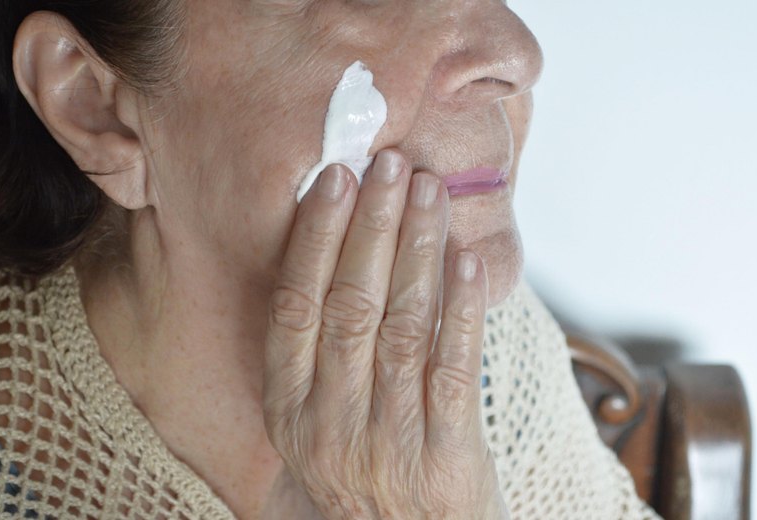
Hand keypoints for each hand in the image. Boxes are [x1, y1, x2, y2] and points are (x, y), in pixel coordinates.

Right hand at [261, 149, 507, 518]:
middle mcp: (330, 421)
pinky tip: (467, 260)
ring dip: (416, 251)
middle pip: (349, 306)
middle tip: (390, 164)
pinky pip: (454, 370)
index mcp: (290, 407)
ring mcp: (387, 440)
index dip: (314, 239)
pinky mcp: (445, 457)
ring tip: (429, 192)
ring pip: (401, 327)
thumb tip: (337, 250)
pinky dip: (462, 310)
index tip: (334, 179)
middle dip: (371, 226)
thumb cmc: (360, 474)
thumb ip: (316, 358)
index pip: (294, 307)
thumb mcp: (315, 425)